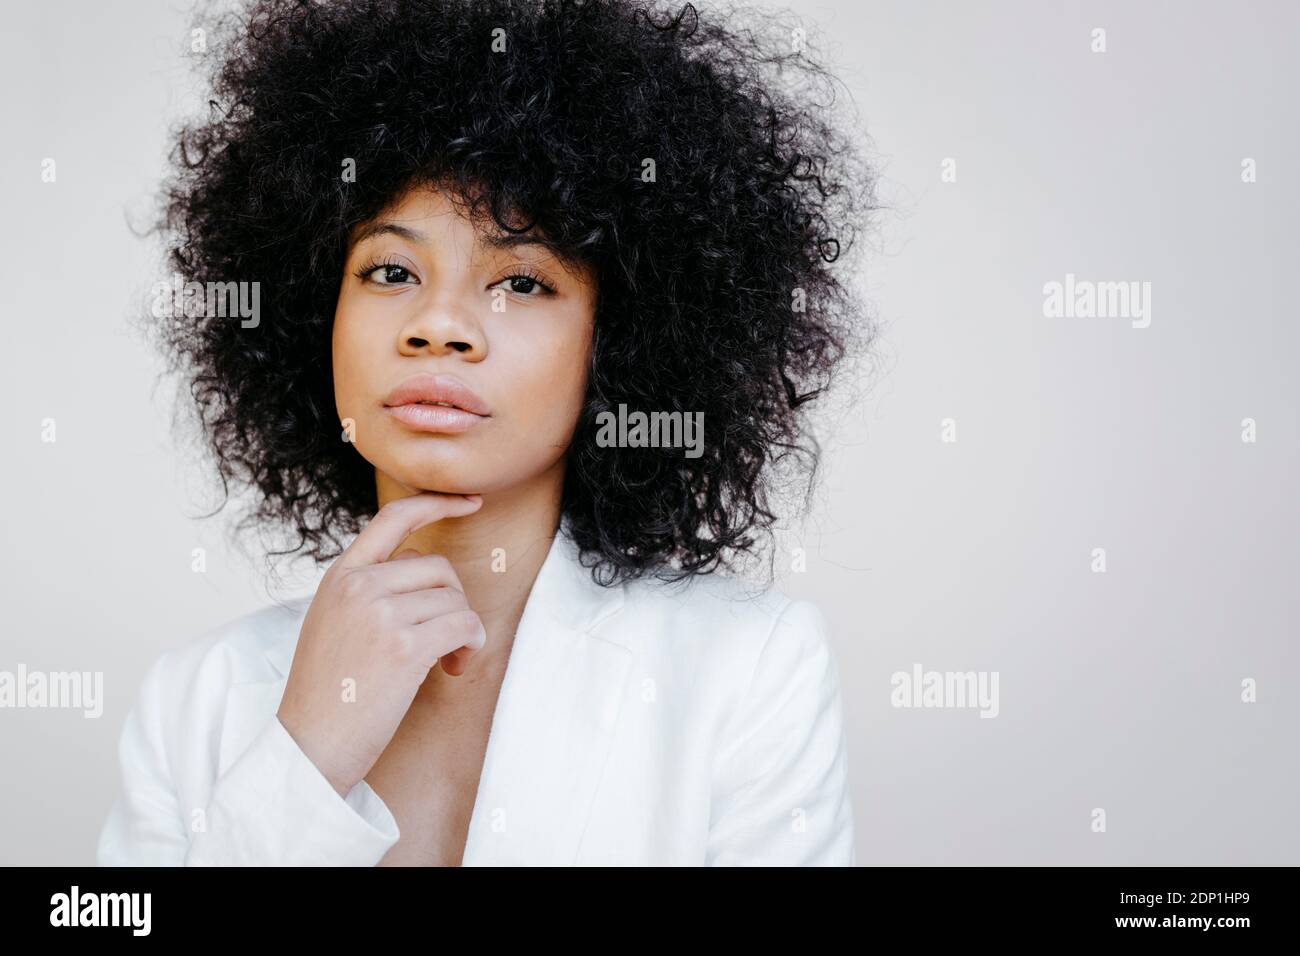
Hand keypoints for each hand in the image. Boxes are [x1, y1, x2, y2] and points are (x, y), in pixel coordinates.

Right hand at [276, 492, 485, 796]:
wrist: (308, 745)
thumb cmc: (330, 692)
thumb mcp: (334, 623)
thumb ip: (369, 591)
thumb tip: (426, 574)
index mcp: (340, 577)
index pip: (393, 519)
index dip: (436, 504)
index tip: (471, 501)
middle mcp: (358, 586)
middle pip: (439, 568)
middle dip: (454, 603)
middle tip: (448, 642)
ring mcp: (380, 614)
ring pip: (455, 601)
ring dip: (464, 633)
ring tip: (447, 663)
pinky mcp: (404, 647)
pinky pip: (465, 626)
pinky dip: (472, 646)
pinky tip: (456, 667)